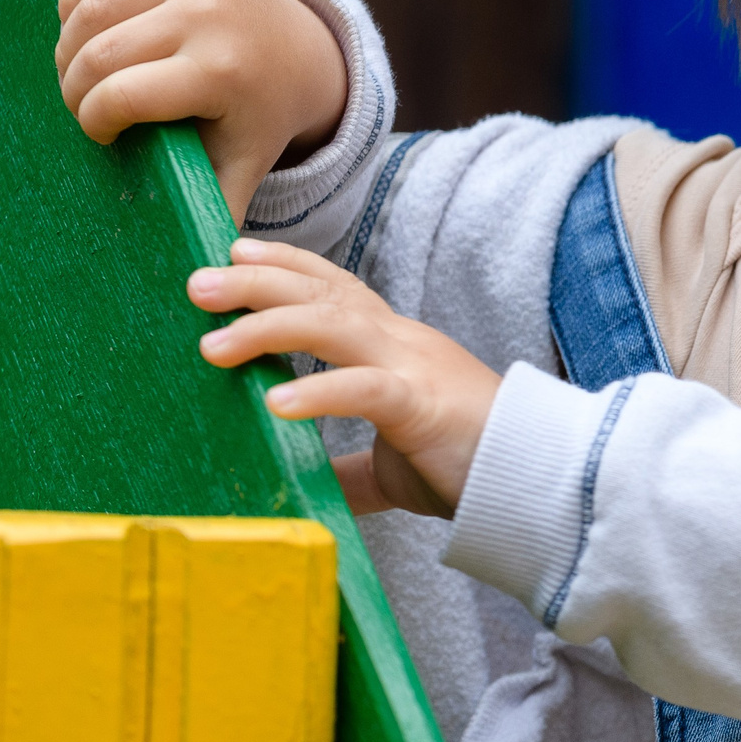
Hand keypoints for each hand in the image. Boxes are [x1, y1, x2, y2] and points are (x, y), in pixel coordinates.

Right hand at [55, 0, 347, 223]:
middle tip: (86, 106)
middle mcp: (210, 10)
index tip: (101, 134)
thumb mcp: (239, 168)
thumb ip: (208, 216)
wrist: (299, 49)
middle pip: (95, 53)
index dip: (93, 121)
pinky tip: (94, 27)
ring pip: (87, 7)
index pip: (118, 96)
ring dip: (71, 44)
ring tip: (87, 71)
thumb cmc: (253, 119)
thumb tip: (190, 286)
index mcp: (221, 70)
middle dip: (75, 87)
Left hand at [189, 239, 500, 516]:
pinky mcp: (424, 408)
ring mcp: (414, 368)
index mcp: (396, 346)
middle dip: (258, 282)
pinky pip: (365, 390)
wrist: (543, 478)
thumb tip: (306, 490)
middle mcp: (402, 342)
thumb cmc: (470, 464)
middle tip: (197, 283)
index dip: (287, 264)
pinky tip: (276, 403)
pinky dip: (319, 391)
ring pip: (335, 324)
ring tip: (213, 345)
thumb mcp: (395, 462)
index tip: (234, 251)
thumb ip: (351, 469)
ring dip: (269, 326)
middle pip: (324, 292)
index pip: (337, 286)